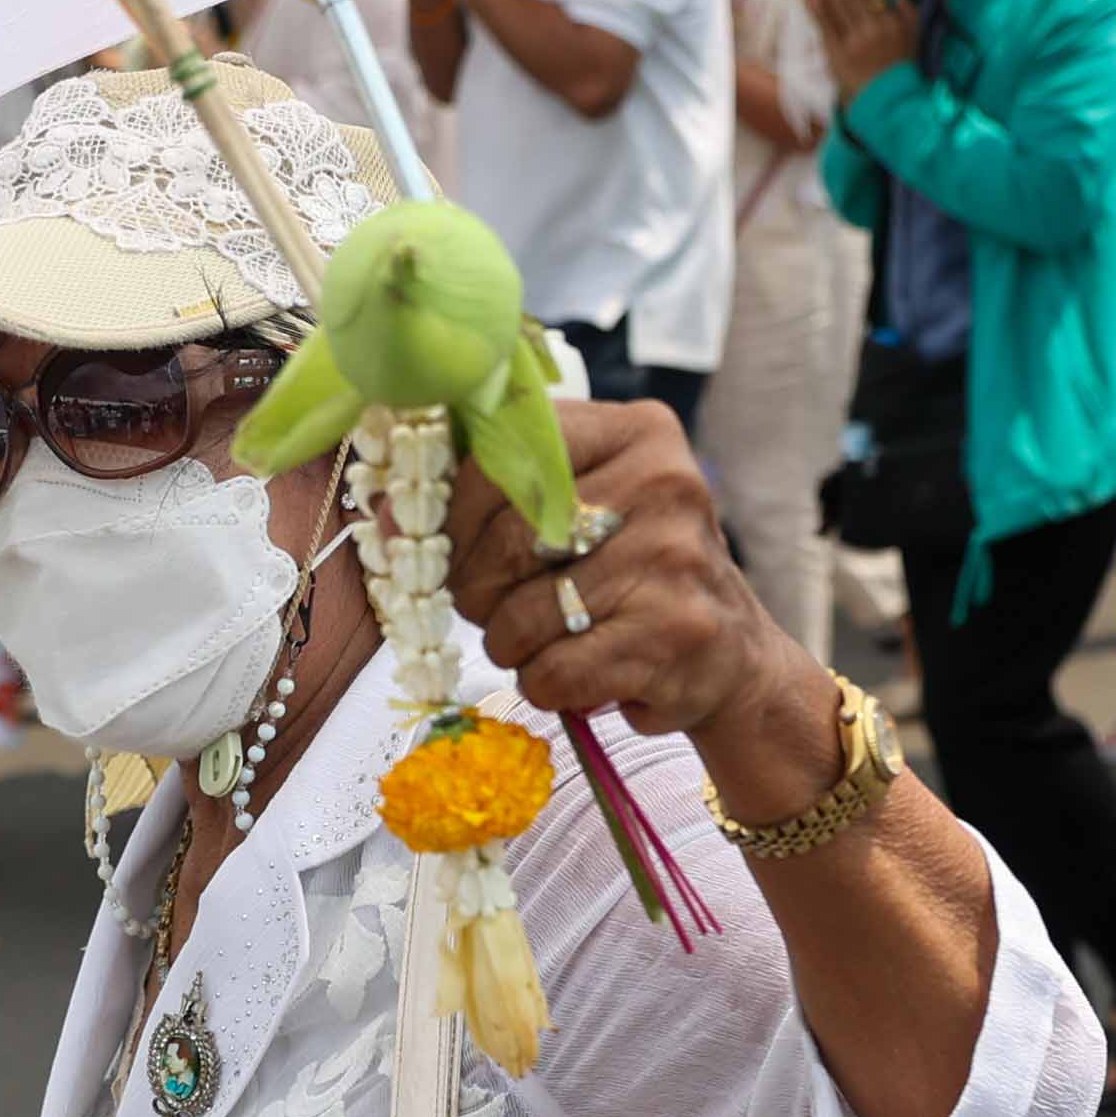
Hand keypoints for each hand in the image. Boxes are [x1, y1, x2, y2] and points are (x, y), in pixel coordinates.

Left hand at [439, 398, 802, 764]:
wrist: (732, 656)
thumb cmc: (634, 572)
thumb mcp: (592, 503)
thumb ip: (503, 489)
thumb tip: (383, 508)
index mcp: (636, 432)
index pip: (502, 455)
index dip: (449, 509)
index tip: (436, 542)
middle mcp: (664, 484)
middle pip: (504, 542)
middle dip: (476, 589)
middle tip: (491, 605)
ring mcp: (673, 561)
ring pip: (520, 616)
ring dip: (511, 645)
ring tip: (547, 639)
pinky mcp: (672, 637)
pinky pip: (552, 671)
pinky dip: (546, 684)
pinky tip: (579, 672)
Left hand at [809, 0, 914, 96]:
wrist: (890, 103)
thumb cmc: (902, 70)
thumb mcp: (914, 40)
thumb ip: (909, 13)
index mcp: (890, 22)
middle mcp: (872, 29)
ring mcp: (853, 42)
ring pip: (836, 5)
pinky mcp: (837, 55)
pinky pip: (824, 24)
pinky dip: (815, 5)